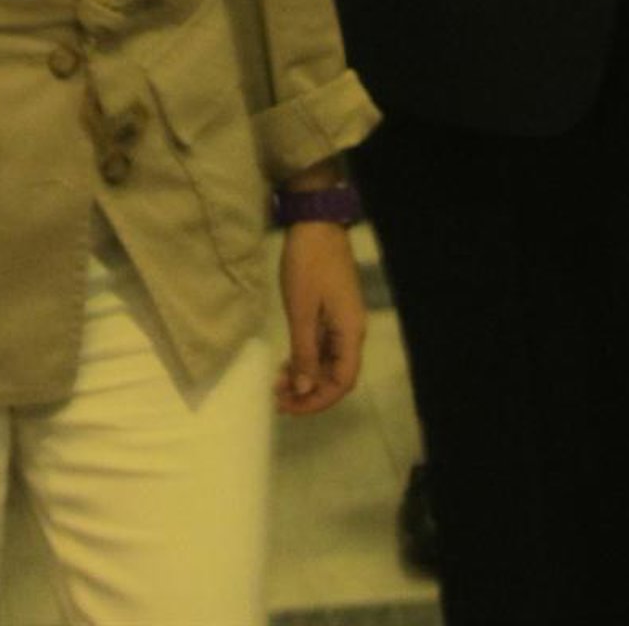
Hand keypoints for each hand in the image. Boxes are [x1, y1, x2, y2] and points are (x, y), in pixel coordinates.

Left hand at [275, 220, 366, 414]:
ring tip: (277, 382)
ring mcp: (342, 321)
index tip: (289, 405)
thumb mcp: (301, 310)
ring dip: (305, 376)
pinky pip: (323, 346)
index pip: (341, 382)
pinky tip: (286, 362)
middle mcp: (351, 332)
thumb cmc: (308, 265)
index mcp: (350, 333)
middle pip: (336, 376)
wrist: (315, 222)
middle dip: (308, 391)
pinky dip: (306, 357)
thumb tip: (305, 389)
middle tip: (277, 396)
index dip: (317, 400)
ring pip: (328, 362)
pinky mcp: (332, 311)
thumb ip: (304, 352)